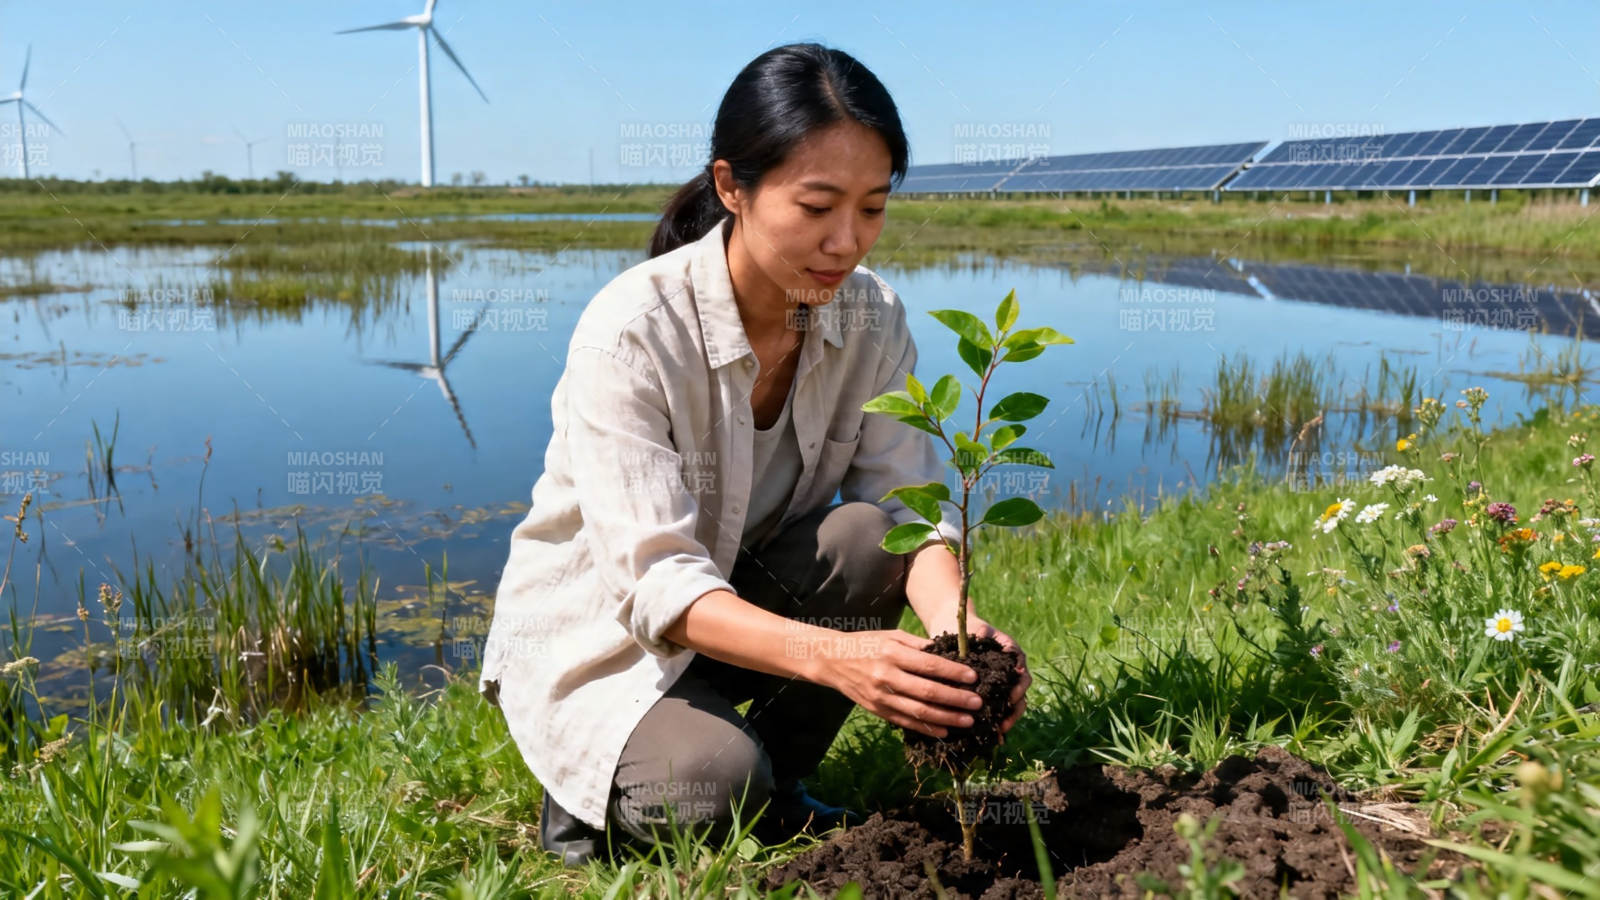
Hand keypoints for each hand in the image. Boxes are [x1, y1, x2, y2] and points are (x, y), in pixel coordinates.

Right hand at [819, 629, 986, 739]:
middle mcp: (886, 676)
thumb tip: (951, 654)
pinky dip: (927, 728)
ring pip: (919, 711)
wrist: (833, 660)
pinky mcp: (877, 710)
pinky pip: (906, 722)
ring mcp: (881, 696)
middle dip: (956, 698)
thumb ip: (920, 645)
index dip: (953, 672)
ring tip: (968, 720)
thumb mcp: (892, 636)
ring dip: (947, 717)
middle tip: (978, 702)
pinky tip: (946, 730)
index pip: (929, 665)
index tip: (974, 677)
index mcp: (892, 653)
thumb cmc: (868, 644)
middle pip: (927, 691)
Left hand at [966, 618, 1030, 743]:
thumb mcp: (976, 629)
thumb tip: (983, 637)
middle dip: (1014, 710)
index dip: (1018, 687)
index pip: (1021, 674)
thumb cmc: (967, 627)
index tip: (1011, 697)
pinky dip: (997, 722)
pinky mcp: (989, 692)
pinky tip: (993, 737)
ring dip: (1008, 719)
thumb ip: (982, 634)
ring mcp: (1001, 682)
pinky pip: (997, 708)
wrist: (955, 627)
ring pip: (1012, 704)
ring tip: (999, 732)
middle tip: (1004, 723)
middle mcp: (1010, 671)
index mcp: (1011, 656)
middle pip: (1020, 693)